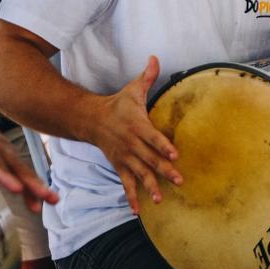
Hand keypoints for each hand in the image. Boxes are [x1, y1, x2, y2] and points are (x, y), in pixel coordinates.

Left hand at [0, 109, 57, 211]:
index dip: (4, 174)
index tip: (16, 187)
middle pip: (16, 167)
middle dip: (32, 182)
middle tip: (46, 195)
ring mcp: (6, 154)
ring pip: (24, 171)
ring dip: (38, 186)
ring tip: (52, 200)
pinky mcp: (9, 161)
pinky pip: (22, 175)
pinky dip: (31, 189)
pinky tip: (38, 204)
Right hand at [80, 56, 181, 213]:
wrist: (90, 119)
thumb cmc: (117, 104)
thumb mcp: (132, 89)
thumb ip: (147, 76)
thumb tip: (155, 57)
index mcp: (137, 125)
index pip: (152, 137)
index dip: (163, 146)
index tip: (175, 154)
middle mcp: (131, 144)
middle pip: (149, 158)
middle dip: (164, 170)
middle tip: (179, 180)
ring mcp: (124, 157)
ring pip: (138, 174)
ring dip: (149, 187)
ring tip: (159, 200)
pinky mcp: (119, 166)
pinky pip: (125, 183)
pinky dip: (131, 197)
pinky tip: (138, 211)